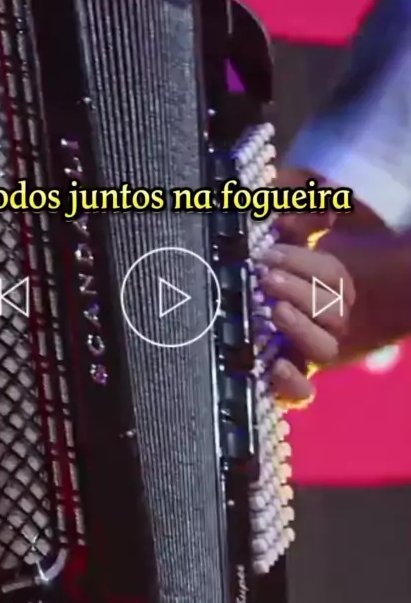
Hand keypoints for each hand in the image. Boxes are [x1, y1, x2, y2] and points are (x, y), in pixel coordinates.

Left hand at [260, 243, 355, 406]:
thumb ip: (294, 228)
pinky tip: (276, 368)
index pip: (330, 275)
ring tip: (274, 310)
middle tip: (266, 278)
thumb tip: (289, 211)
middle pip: (331, 311)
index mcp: (336, 289)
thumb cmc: (281, 277)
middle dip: (298, 291)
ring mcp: (315, 352)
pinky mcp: (295, 378)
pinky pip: (303, 391)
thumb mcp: (290, 250)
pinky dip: (292, 383)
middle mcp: (332, 322)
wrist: (265, 320)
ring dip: (300, 327)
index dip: (301, 262)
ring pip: (323, 348)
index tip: (269, 255)